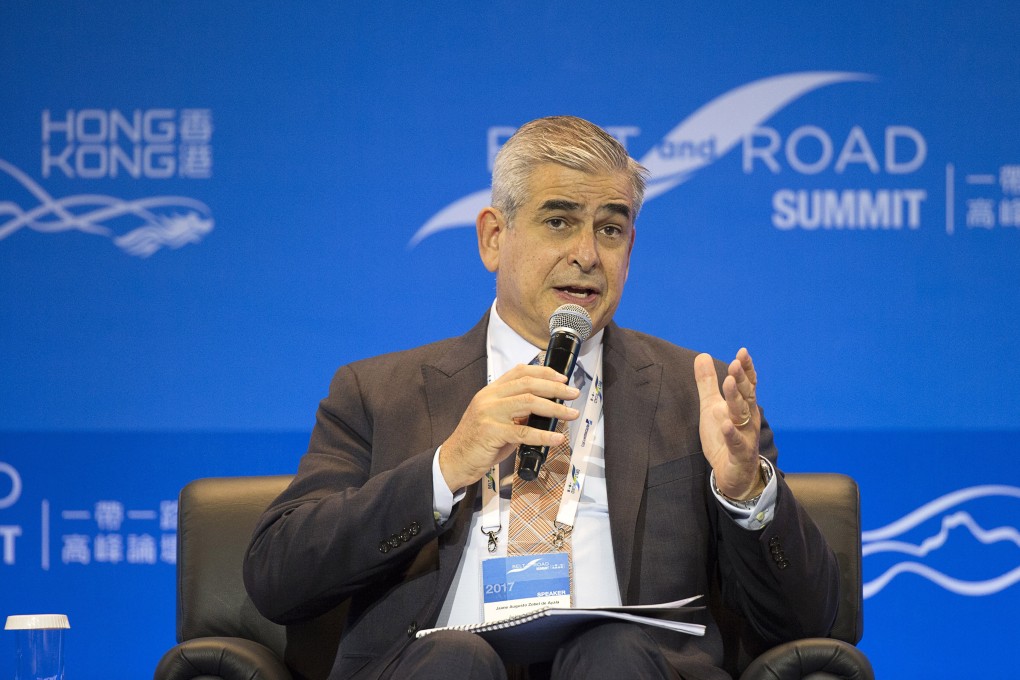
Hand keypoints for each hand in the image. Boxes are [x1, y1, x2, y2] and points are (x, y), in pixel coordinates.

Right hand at [439, 364, 580, 491]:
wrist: (453, 461)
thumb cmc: (477, 443)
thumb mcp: (496, 420)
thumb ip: (517, 413)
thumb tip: (545, 411)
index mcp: (491, 391)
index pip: (520, 372)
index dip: (544, 372)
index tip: (562, 377)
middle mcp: (489, 398)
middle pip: (528, 384)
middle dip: (556, 387)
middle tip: (573, 393)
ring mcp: (489, 414)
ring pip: (529, 402)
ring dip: (555, 408)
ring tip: (571, 414)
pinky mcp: (491, 432)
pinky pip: (524, 432)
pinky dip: (543, 435)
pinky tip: (556, 438)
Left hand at [694, 348, 762, 499]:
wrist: (732, 473)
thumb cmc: (723, 436)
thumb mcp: (711, 406)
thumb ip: (707, 383)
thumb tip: (702, 355)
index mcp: (743, 406)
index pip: (747, 384)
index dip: (746, 369)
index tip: (742, 352)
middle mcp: (748, 418)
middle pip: (746, 396)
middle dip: (741, 380)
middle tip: (735, 364)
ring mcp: (745, 436)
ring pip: (742, 416)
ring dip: (736, 399)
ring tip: (729, 383)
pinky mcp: (739, 454)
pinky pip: (736, 443)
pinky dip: (731, 434)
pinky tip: (726, 424)